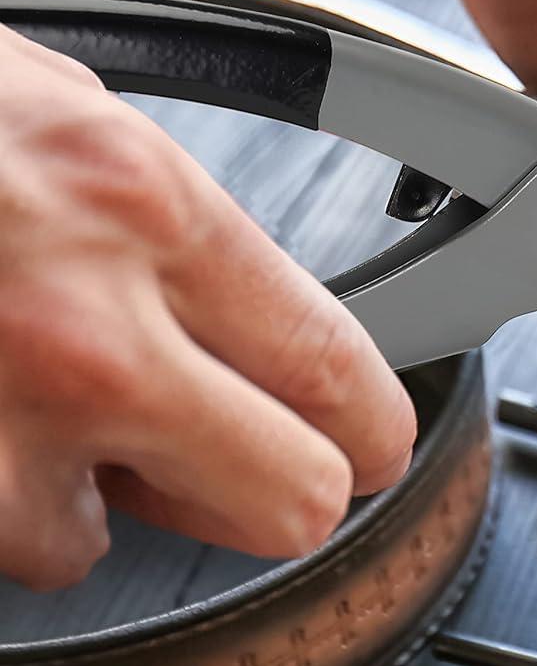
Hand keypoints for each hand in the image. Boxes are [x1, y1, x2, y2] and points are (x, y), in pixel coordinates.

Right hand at [0, 27, 415, 589]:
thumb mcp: (63, 118)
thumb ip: (175, 238)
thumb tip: (257, 322)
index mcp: (143, 211)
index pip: (341, 375)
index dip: (372, 424)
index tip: (371, 438)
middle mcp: (80, 337)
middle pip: (287, 503)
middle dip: (269, 487)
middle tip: (231, 454)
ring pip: (93, 547)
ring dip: (73, 492)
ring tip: (9, 395)